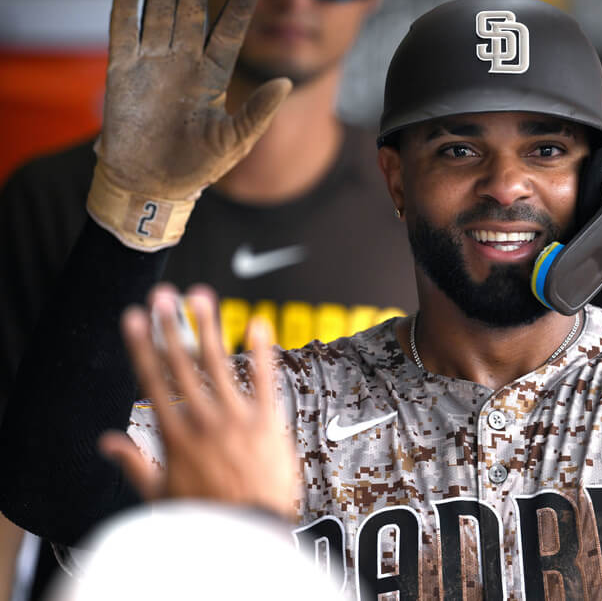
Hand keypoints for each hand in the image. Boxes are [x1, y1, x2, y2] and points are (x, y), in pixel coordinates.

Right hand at [89, 0, 291, 249]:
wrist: (152, 185)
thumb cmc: (197, 167)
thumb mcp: (234, 142)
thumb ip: (258, 113)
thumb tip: (285, 84)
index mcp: (213, 78)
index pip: (229, 34)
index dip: (239, 8)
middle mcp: (184, 64)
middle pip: (191, 12)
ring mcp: (152, 64)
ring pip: (159, 13)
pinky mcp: (122, 72)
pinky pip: (123, 31)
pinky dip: (125, 4)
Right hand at [100, 286, 297, 520]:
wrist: (250, 532)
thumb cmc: (207, 516)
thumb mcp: (160, 494)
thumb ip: (134, 463)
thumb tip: (106, 443)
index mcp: (175, 437)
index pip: (154, 381)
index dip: (142, 346)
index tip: (134, 319)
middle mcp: (204, 422)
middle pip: (183, 365)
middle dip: (170, 326)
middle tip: (163, 295)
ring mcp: (238, 419)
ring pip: (220, 364)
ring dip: (208, 327)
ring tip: (200, 297)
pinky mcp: (269, 422)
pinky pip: (266, 379)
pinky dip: (263, 350)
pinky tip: (258, 322)